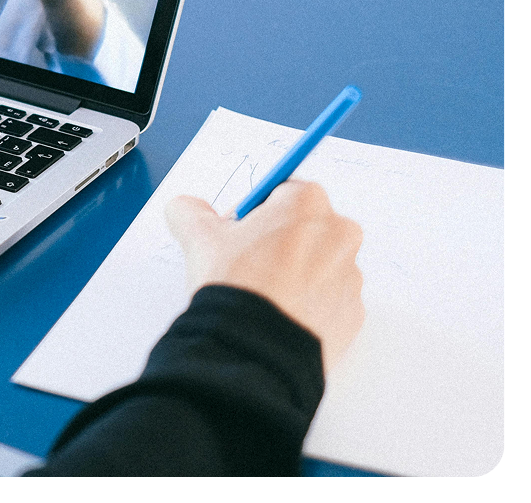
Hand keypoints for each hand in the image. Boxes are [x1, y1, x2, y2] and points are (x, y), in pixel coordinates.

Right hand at [166, 180, 365, 373]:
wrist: (257, 347)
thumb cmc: (237, 284)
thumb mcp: (198, 236)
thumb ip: (190, 210)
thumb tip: (186, 208)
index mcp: (308, 203)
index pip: (281, 192)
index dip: (255, 211)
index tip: (238, 231)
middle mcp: (339, 233)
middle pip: (305, 226)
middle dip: (279, 239)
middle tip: (247, 262)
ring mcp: (350, 276)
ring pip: (318, 263)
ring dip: (295, 272)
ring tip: (262, 294)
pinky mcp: (353, 312)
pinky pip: (328, 299)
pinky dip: (308, 303)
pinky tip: (279, 313)